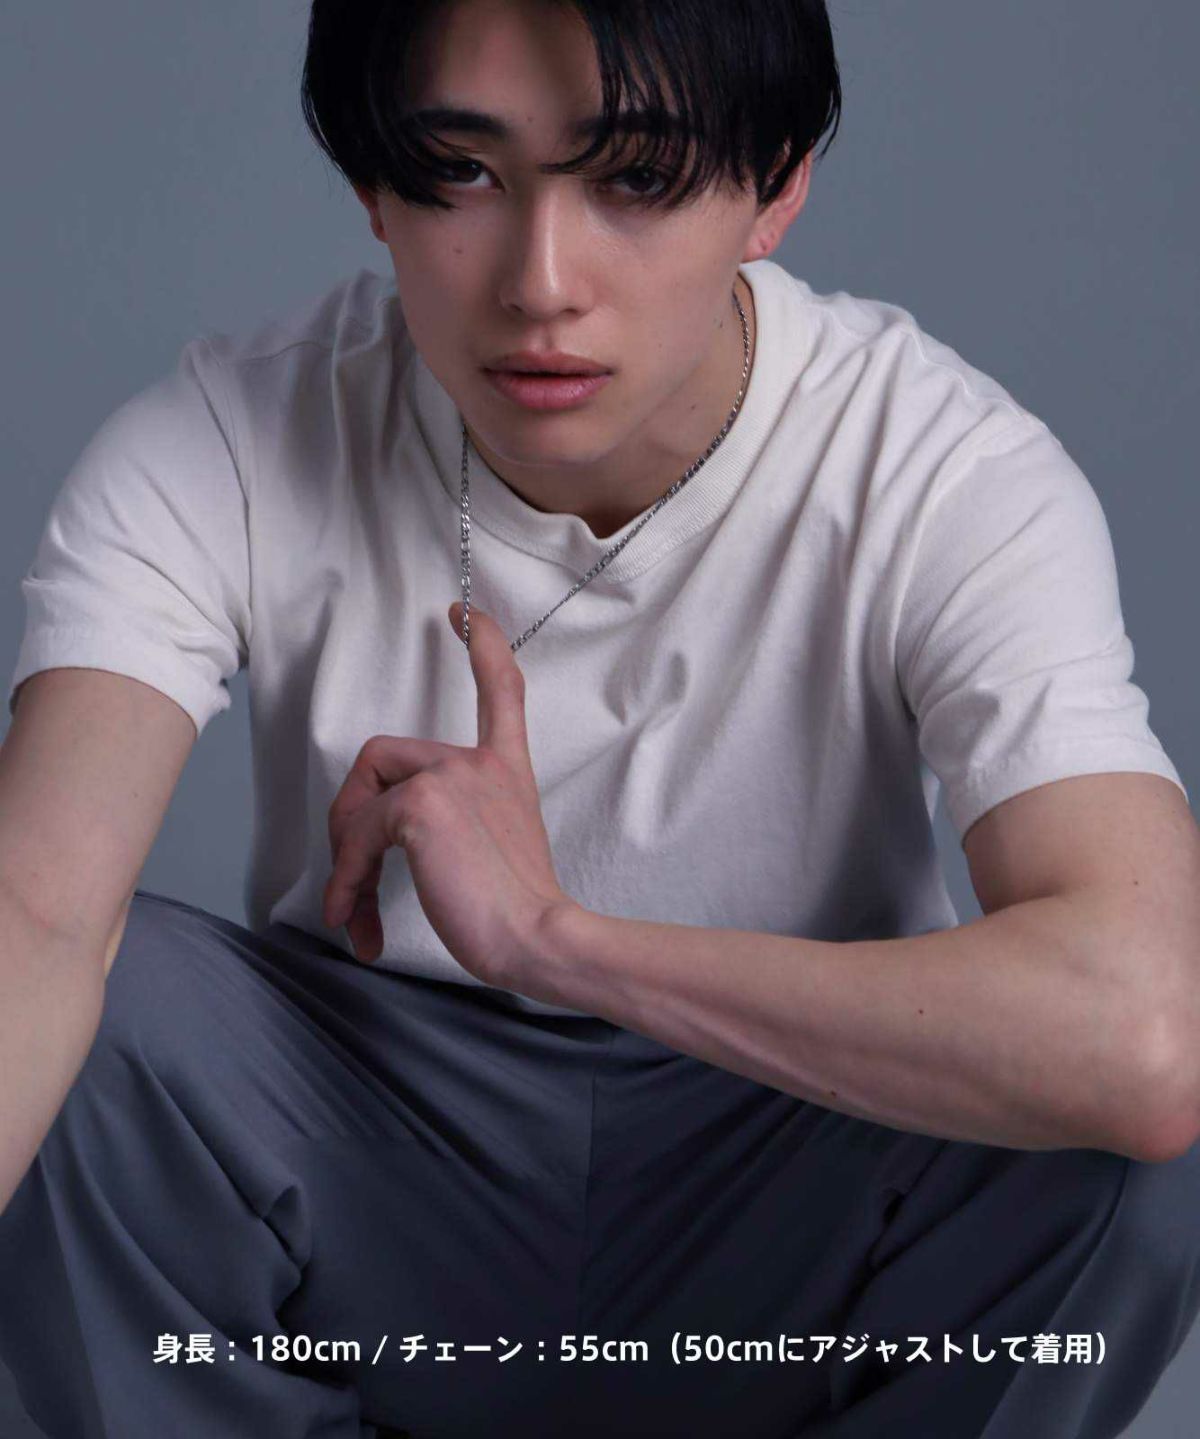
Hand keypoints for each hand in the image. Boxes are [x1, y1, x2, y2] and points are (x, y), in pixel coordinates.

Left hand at [322, 602, 576, 986]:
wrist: (539, 937)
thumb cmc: (520, 909)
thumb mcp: (500, 845)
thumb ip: (459, 821)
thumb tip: (385, 840)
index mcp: (505, 767)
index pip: (501, 687)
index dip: (484, 644)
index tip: (465, 613)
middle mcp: (479, 760)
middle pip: (380, 756)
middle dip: (351, 818)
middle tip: (356, 879)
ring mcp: (449, 776)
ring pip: (360, 795)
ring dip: (346, 857)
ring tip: (355, 909)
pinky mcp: (420, 804)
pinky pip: (357, 835)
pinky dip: (346, 880)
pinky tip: (353, 919)